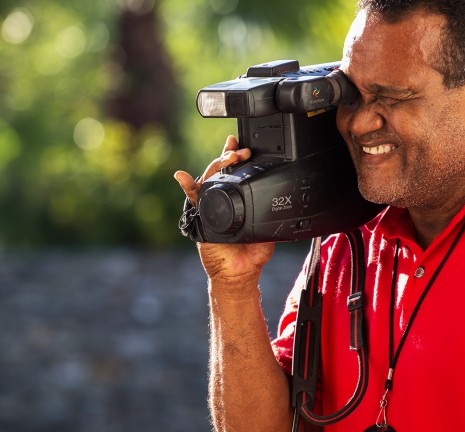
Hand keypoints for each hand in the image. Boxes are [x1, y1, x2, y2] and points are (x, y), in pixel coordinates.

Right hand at [174, 136, 274, 289]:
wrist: (241, 274)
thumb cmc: (252, 254)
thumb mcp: (267, 229)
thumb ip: (270, 215)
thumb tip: (283, 202)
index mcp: (236, 200)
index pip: (235, 173)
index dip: (236, 156)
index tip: (243, 144)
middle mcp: (220, 200)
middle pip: (221, 171)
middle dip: (230, 156)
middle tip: (241, 150)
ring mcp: (208, 207)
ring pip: (208, 179)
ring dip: (216, 165)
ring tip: (227, 155)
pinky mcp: (200, 218)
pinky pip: (192, 200)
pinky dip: (187, 186)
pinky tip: (182, 176)